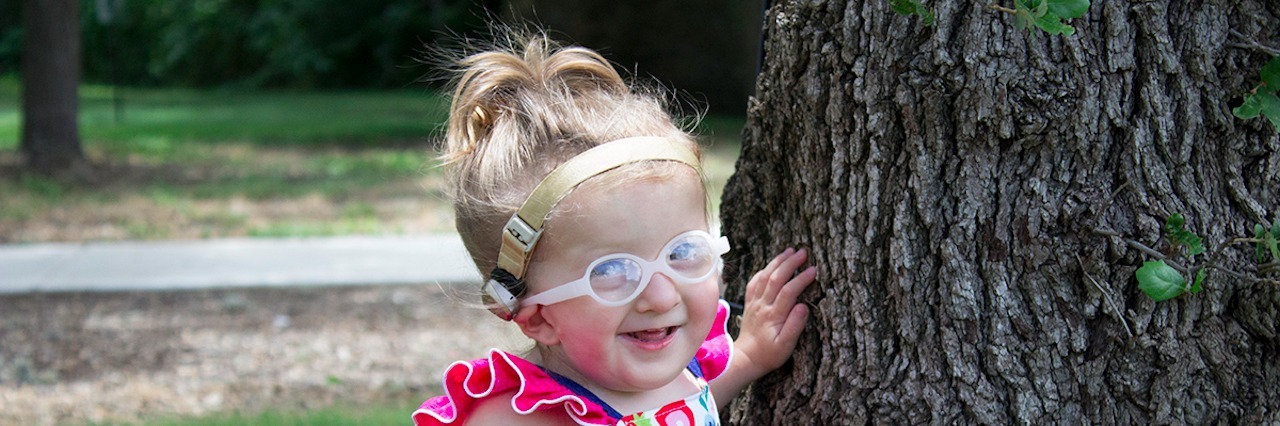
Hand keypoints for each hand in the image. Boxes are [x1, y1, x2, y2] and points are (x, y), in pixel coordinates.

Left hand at [734, 247, 815, 377]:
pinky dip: (763, 271)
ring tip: (790, 251)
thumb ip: (795, 326)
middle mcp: (762, 306)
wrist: (746, 358)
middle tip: (803, 252)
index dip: (801, 279)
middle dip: (790, 263)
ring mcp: (754, 303)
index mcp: (773, 316)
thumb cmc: (769, 354)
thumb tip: (804, 306)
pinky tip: (771, 265)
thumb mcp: (785, 346)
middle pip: (775, 278)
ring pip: (764, 276)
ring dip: (777, 262)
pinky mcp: (749, 303)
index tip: (813, 270)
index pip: (788, 292)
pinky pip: (754, 282)